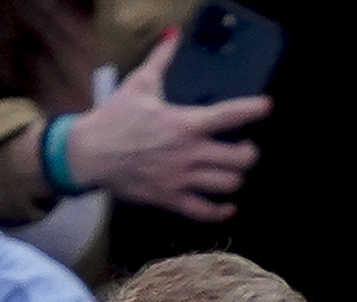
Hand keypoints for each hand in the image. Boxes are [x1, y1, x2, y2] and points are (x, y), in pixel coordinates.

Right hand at [63, 31, 266, 221]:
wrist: (89, 153)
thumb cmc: (114, 118)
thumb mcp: (139, 83)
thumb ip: (161, 59)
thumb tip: (172, 34)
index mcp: (185, 123)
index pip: (229, 115)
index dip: (252, 110)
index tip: (267, 107)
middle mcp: (189, 152)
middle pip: (240, 158)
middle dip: (248, 154)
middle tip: (246, 150)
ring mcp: (181, 178)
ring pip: (228, 184)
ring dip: (236, 179)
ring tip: (234, 172)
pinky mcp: (170, 198)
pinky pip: (204, 212)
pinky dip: (221, 212)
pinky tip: (228, 207)